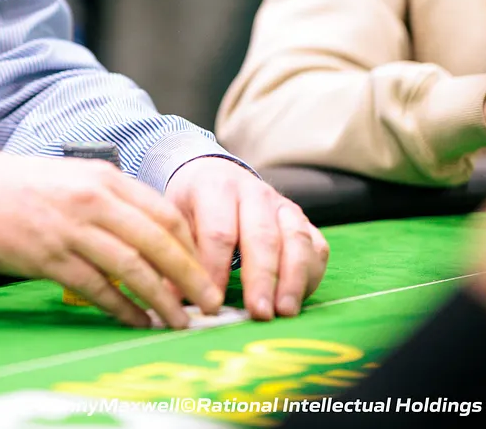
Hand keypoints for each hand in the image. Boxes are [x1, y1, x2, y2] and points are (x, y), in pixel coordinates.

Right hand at [0, 149, 220, 328]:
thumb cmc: (16, 186)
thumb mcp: (70, 176)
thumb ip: (108, 199)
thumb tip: (147, 234)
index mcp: (102, 177)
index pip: (164, 212)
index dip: (191, 245)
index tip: (203, 269)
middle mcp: (93, 201)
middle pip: (158, 243)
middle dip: (190, 278)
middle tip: (210, 303)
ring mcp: (71, 230)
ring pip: (134, 269)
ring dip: (162, 300)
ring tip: (178, 321)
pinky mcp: (49, 258)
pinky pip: (98, 289)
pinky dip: (123, 309)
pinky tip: (137, 321)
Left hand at [163, 156, 327, 321]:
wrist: (215, 172)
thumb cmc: (193, 204)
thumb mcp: (176, 218)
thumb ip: (177, 254)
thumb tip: (169, 299)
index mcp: (216, 188)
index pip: (219, 232)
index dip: (216, 270)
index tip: (211, 304)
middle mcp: (254, 192)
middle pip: (262, 236)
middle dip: (262, 278)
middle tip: (258, 313)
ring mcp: (283, 205)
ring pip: (296, 239)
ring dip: (293, 279)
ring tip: (284, 312)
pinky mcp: (303, 219)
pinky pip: (317, 246)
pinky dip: (311, 275)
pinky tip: (298, 300)